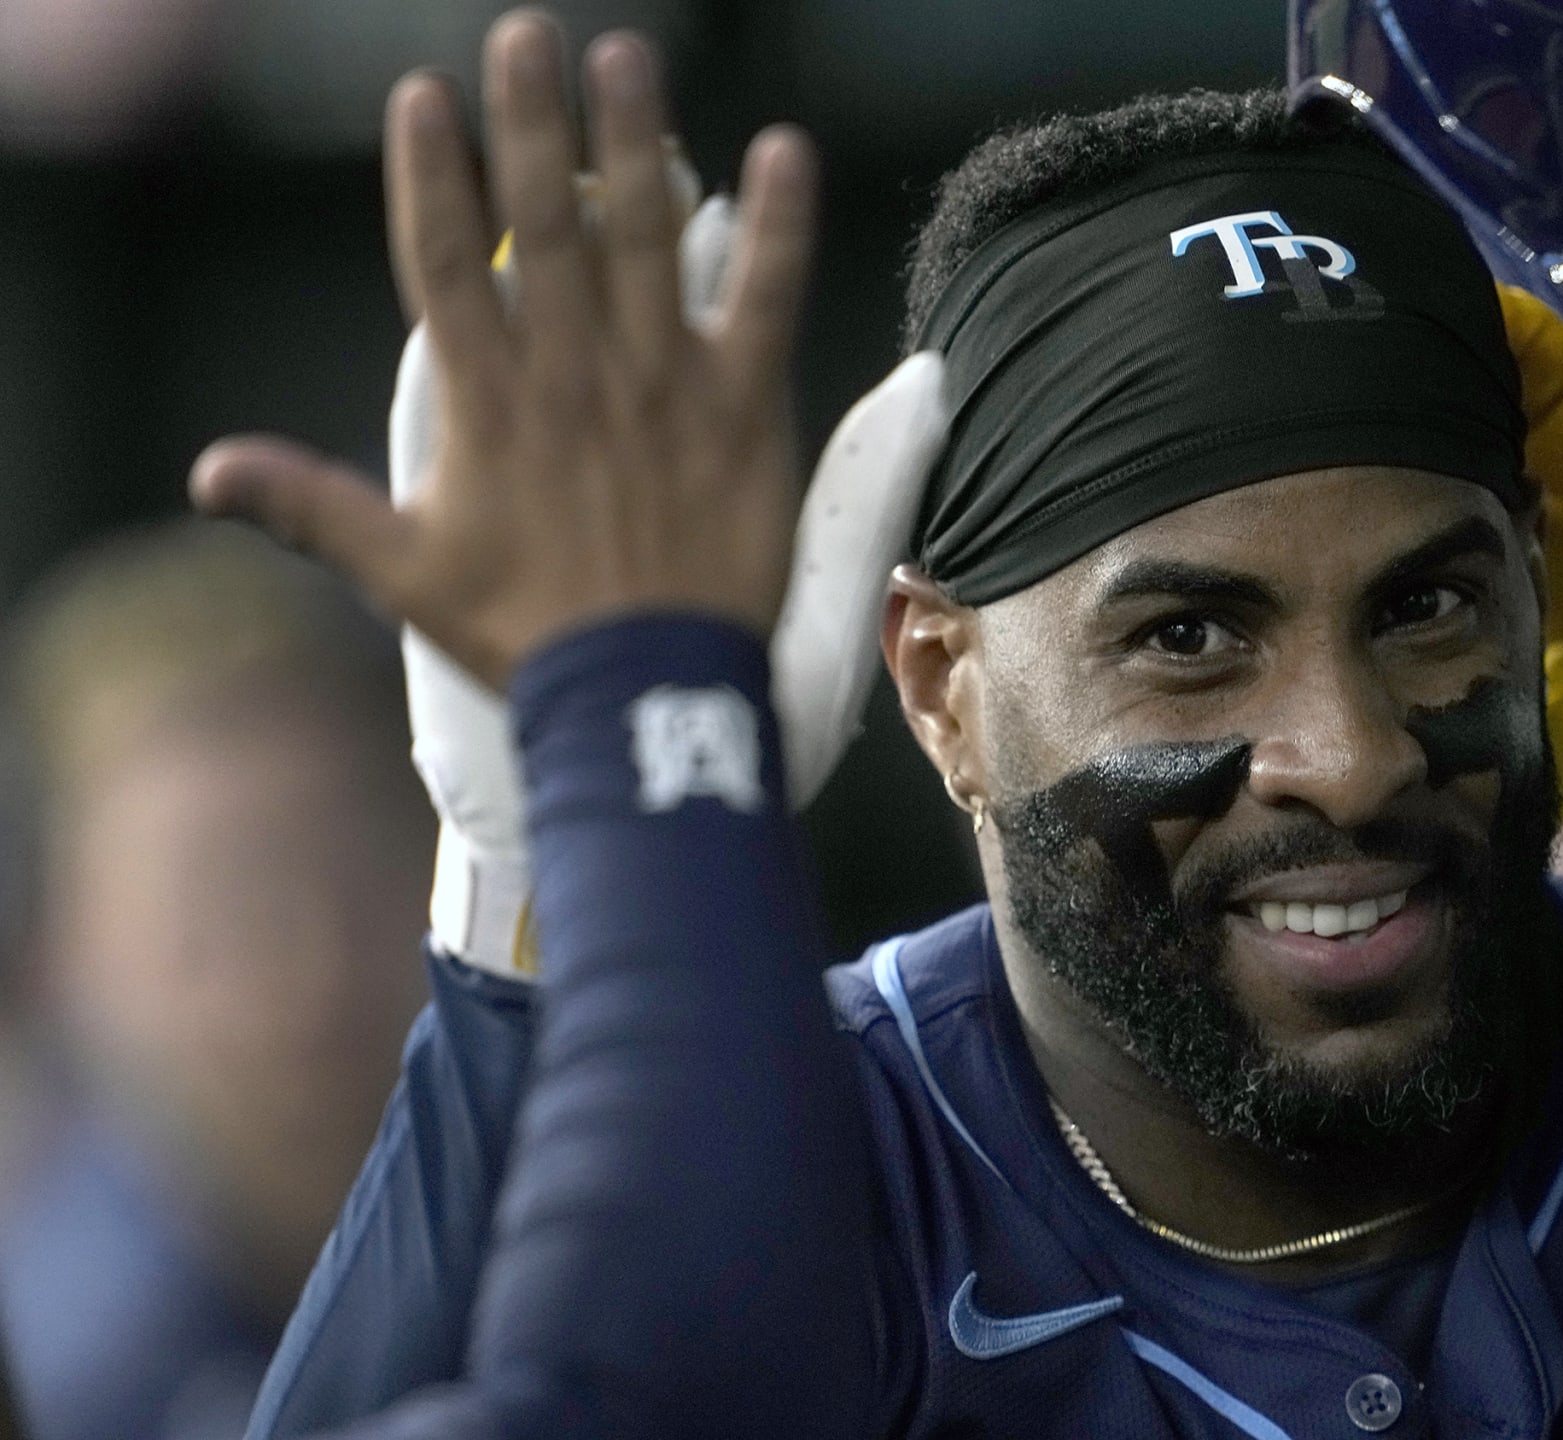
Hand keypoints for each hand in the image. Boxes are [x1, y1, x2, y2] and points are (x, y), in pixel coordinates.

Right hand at [190, 11, 817, 688]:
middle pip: (543, 225)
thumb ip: (315, 507)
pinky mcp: (745, 408)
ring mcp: (663, 383)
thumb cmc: (525, 634)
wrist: (645, 697)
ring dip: (636, 143)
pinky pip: (765, 301)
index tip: (425, 97)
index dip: (432, 176)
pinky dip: (779, 228)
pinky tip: (786, 151)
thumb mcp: (404, 573)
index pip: (445, 264)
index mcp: (488, 402)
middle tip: (528, 37)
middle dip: (532, 125)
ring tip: (627, 59)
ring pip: (646, 240)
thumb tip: (210, 472)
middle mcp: (573, 372)